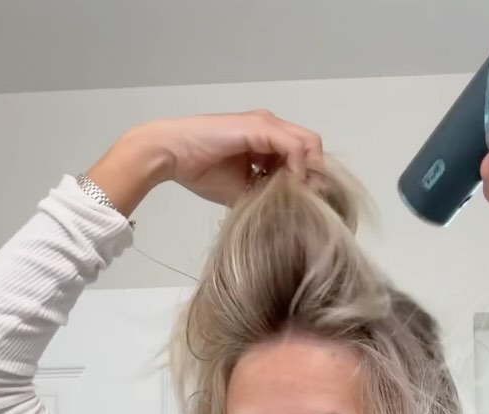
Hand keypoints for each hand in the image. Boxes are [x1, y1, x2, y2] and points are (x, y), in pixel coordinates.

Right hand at [132, 109, 324, 205]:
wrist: (172, 154)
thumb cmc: (201, 171)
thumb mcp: (242, 190)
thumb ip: (265, 194)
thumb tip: (287, 214)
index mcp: (267, 140)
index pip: (303, 155)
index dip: (309, 179)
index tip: (305, 205)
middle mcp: (271, 127)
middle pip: (312, 147)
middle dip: (315, 176)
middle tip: (308, 203)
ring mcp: (267, 124)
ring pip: (309, 144)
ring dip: (309, 173)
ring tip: (299, 198)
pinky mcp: (260, 127)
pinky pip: (294, 147)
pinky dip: (297, 169)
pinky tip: (288, 188)